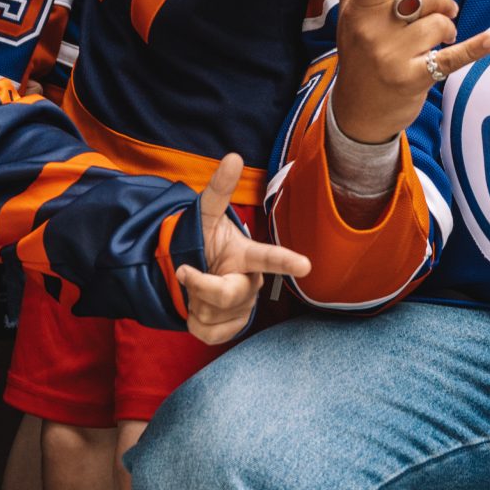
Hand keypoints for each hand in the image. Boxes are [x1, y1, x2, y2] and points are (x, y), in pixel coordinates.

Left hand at [173, 153, 309, 346]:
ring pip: (213, 315)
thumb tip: (234, 156)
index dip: (286, 261)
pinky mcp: (230, 329)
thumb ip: (218, 190)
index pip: (268, 257)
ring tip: (195, 289)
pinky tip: (198, 309)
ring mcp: (243, 309)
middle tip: (184, 272)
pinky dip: (194, 322)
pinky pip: (208, 334)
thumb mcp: (205, 216)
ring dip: (193, 303)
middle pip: (227, 293)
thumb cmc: (203, 242)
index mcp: (248, 256)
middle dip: (199, 285)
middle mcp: (251, 284)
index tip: (304, 265)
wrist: (189, 272)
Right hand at [326, 0, 489, 144]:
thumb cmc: (358, 51)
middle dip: (440, 0)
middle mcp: (375, 32)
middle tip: (445, 10)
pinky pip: (451, 59)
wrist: (358, 111)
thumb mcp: (350, 13)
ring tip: (442, 39)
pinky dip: (474, 48)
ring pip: (437, 25)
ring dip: (448, 28)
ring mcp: (393, 57)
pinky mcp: (414, 79)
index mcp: (361, 10)